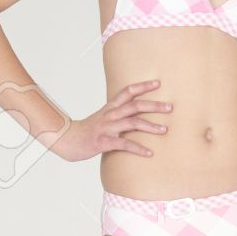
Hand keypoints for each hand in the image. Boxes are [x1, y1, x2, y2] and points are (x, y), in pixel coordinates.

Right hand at [52, 80, 171, 161]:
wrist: (66, 140)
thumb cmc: (87, 131)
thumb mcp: (103, 118)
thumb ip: (118, 115)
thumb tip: (135, 116)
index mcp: (110, 108)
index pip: (128, 92)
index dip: (143, 86)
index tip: (158, 83)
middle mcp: (110, 115)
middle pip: (135, 106)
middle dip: (153, 105)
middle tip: (170, 107)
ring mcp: (107, 128)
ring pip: (132, 123)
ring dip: (150, 126)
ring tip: (164, 130)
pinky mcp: (103, 142)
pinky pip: (124, 144)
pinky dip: (138, 148)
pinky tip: (149, 152)